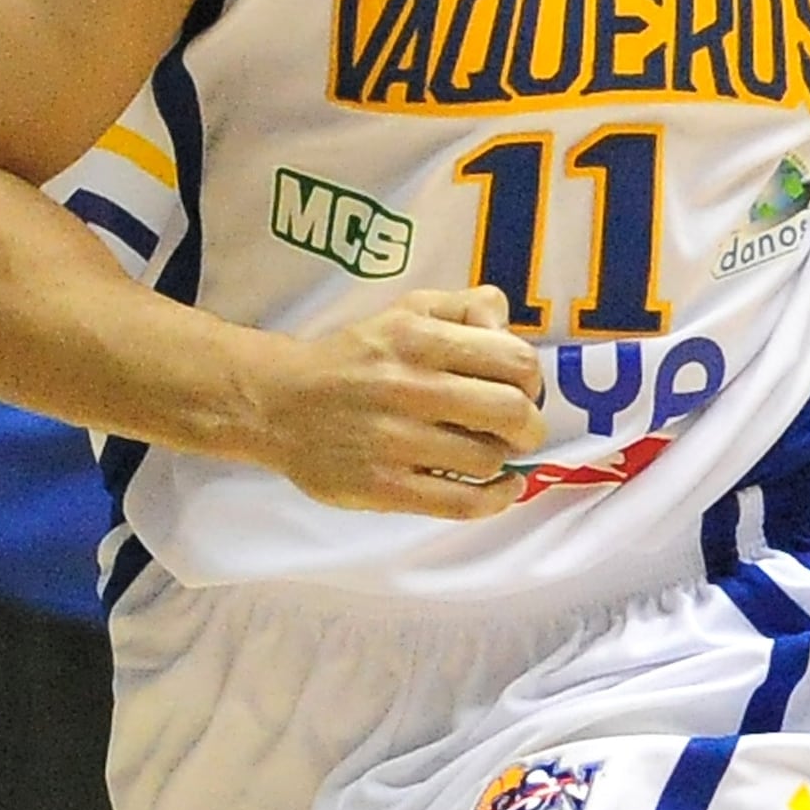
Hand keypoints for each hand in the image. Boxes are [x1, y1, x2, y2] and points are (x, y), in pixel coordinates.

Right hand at [252, 287, 544, 516]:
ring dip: (503, 458)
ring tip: (489, 451)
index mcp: (419, 338)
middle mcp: (409, 386)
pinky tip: (502, 487)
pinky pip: (463, 502)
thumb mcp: (407, 310)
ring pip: (490, 458)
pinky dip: (497, 498)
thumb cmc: (356, 358)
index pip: (515, 359)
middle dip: (528, 424)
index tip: (520, 388)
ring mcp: (396, 441)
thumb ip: (466, 307)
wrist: (279, 403)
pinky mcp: (385, 487)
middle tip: (517, 428)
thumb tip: (509, 329)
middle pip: (513, 412)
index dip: (531, 378)